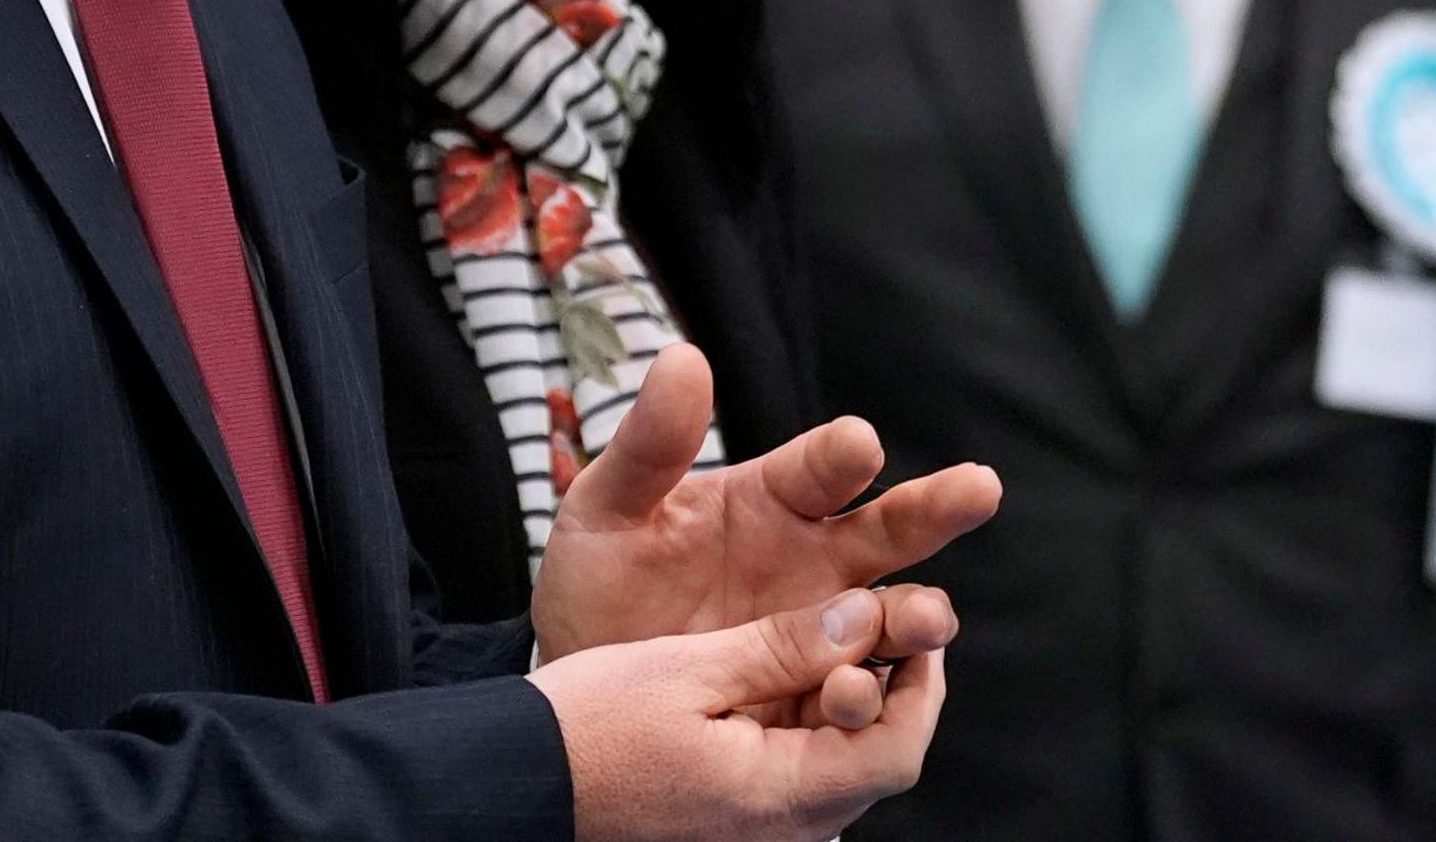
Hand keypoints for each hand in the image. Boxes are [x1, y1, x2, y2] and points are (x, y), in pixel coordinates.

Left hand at [533, 345, 1002, 671]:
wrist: (589, 692)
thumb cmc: (602, 587)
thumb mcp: (605, 510)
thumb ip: (649, 445)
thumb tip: (682, 356)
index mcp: (775, 496)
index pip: (825, 464)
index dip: (843, 452)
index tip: (858, 446)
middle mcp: (818, 557)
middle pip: (894, 526)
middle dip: (938, 506)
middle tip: (978, 489)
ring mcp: (826, 630)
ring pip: (897, 614)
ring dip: (918, 614)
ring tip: (924, 619)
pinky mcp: (820, 694)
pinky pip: (867, 695)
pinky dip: (877, 695)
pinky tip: (864, 694)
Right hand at [541, 587, 946, 841]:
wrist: (515, 782)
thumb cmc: (585, 730)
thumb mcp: (688, 667)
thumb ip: (783, 646)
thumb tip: (864, 615)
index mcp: (776, 798)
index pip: (896, 751)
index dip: (921, 683)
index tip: (911, 619)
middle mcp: (779, 827)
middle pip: (877, 757)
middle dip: (890, 683)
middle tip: (878, 616)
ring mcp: (757, 827)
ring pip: (840, 759)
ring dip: (849, 695)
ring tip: (832, 630)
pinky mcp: (734, 816)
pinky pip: (798, 766)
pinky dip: (807, 715)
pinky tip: (785, 667)